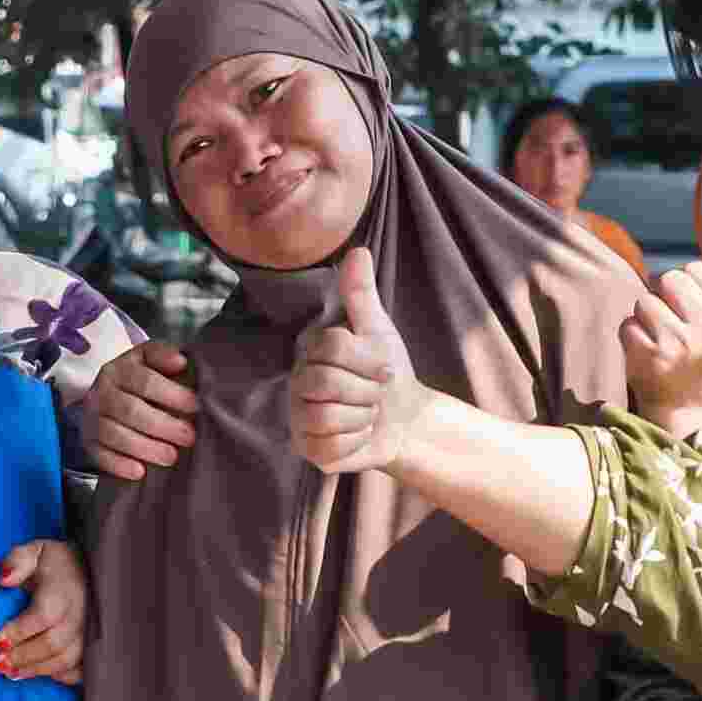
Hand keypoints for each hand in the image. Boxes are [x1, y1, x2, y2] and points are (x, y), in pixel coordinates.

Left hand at [0, 539, 85, 683]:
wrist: (90, 571)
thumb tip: (3, 580)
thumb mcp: (35, 552)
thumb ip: (17, 561)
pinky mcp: (95, 646)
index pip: (43, 615)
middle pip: (53, 644)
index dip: (19, 632)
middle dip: (23, 657)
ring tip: (11, 672)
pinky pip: (80, 670)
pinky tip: (39, 672)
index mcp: (64, 589)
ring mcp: (90, 632)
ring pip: (65, 661)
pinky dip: (60, 676)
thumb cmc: (55, 564)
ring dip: (36, 670)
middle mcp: (81, 614)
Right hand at [86, 339, 197, 479]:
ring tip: (171, 457)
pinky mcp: (87, 442)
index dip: (171, 393)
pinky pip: (99, 455)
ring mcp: (91, 418)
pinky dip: (119, 465)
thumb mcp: (149, 361)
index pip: (145, 380)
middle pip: (130, 410)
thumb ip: (164, 356)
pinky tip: (140, 472)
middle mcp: (101, 391)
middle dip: (163, 425)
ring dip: (145, 447)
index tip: (195, 406)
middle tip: (189, 437)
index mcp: (119, 369)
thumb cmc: (139, 381)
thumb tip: (180, 361)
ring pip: (114, 434)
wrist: (107, 397)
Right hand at [289, 248, 421, 475]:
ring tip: (367, 414)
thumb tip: (357, 251)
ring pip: (327, 415)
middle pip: (325, 382)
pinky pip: (330, 445)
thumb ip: (362, 295)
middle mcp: (297, 383)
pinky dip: (356, 441)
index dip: (366, 359)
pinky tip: (359, 435)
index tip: (385, 368)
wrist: (404, 420)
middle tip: (375, 394)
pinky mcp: (308, 450)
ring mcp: (298, 418)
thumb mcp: (379, 331)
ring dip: (362, 417)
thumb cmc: (387, 372)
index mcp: (310, 352)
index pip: (329, 346)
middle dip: (365, 390)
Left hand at [617, 220, 701, 432]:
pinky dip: (630, 336)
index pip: (694, 269)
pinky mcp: (651, 358)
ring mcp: (680, 345)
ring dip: (644, 318)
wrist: (684, 404)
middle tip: (673, 328)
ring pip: (644, 301)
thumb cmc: (700, 348)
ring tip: (660, 341)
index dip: (684, 288)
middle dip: (663, 298)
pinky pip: (627, 325)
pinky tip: (647, 355)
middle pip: (667, 279)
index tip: (692, 315)